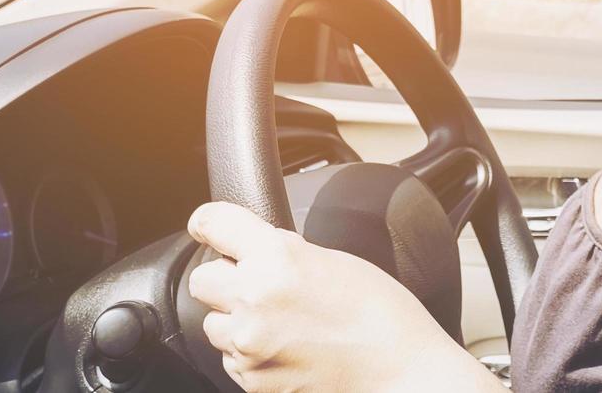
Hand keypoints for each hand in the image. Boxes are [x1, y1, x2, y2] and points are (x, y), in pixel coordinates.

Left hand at [186, 201, 478, 391]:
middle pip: (202, 279)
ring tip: (280, 320)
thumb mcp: (333, 259)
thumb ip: (285, 251)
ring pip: (213, 323)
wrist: (398, 368)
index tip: (208, 227)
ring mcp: (249, 343)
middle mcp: (254, 298)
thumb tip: (254, 251)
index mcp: (277, 257)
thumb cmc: (380, 312)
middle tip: (257, 282)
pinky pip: (231, 356)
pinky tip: (287, 345)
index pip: (213, 224)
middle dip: (225, 277)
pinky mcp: (251, 378)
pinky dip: (250, 351)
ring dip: (236, 318)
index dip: (209, 224)